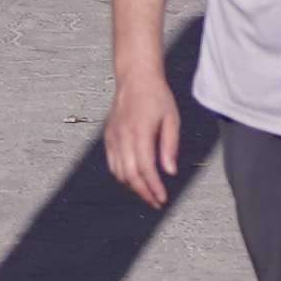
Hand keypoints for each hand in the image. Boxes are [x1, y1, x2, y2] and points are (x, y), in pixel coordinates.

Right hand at [102, 64, 188, 208]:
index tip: (162, 198)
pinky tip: (135, 179)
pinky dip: (122, 176)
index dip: (153, 187)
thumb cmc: (156, 96)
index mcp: (140, 131)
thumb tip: (170, 172)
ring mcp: (113, 137)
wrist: (135, 78)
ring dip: (132, 187)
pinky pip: (112, 163)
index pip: (145, 168)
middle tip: (156, 202)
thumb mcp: (171, 119)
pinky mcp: (108, 136)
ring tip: (147, 193)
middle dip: (143, 192)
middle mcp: (123, 136)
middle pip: (129, 175)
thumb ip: (170, 146)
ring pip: (118, 172)